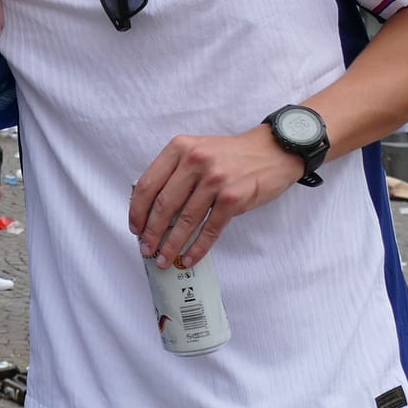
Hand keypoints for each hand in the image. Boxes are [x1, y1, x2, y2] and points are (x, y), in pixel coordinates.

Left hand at [128, 127, 303, 266]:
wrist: (272, 151)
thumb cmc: (231, 155)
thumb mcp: (197, 150)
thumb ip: (175, 171)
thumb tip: (151, 209)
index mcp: (180, 148)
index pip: (149, 184)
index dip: (137, 211)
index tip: (135, 228)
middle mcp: (195, 161)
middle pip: (163, 205)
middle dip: (151, 232)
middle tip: (146, 249)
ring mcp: (215, 180)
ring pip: (185, 220)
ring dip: (171, 244)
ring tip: (163, 259)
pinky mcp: (233, 198)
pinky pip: (210, 229)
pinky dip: (197, 247)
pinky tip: (189, 258)